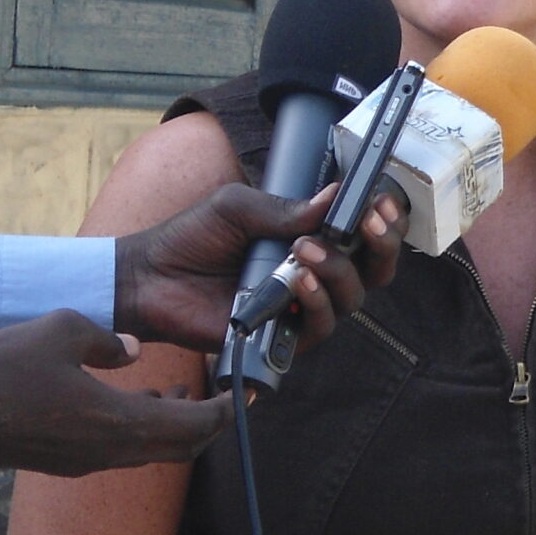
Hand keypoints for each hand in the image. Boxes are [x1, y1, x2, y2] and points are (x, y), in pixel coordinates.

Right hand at [0, 312, 228, 474]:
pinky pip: (121, 449)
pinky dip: (142, 427)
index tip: (245, 392)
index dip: (229, 411)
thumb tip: (136, 351)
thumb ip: (110, 339)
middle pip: (182, 445)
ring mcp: (86, 462)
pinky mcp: (65, 462)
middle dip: (209, 420)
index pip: (197, 426)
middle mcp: (110, 451)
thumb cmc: (1, 369)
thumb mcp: (62, 330)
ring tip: (179, 387)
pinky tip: (134, 397)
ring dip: (173, 422)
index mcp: (120, 422)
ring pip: (151, 449)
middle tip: (224, 393)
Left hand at [113, 184, 403, 352]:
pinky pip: (320, 326)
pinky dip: (317, 301)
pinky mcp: (283, 337)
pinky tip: (299, 279)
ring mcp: (302, 307)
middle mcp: (317, 275)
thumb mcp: (238, 207)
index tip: (383, 201)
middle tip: (368, 221)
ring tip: (307, 249)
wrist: (149, 277)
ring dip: (341, 270)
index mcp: (314, 240)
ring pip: (353, 297)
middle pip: (376, 269)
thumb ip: (286, 208)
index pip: (367, 234)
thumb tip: (336, 196)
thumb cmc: (192, 238)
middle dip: (382, 244)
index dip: (386, 220)